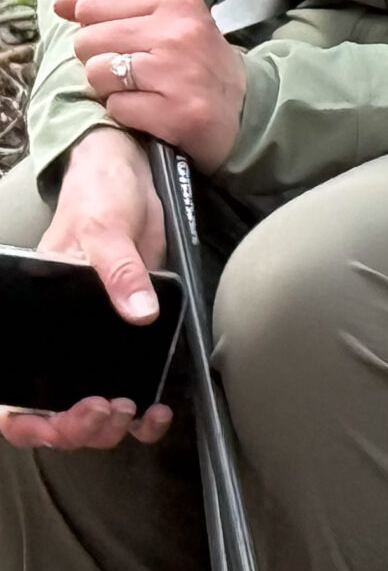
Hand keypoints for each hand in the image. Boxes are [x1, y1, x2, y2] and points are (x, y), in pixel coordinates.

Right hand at [0, 129, 171, 451]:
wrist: (132, 176)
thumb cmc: (100, 197)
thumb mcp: (104, 228)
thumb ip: (118, 270)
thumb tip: (139, 314)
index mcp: (34, 320)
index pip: (11, 394)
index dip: (26, 422)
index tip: (54, 422)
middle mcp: (59, 339)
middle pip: (51, 412)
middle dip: (75, 427)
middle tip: (106, 412)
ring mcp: (96, 341)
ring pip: (89, 410)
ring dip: (108, 426)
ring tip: (132, 414)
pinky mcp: (130, 336)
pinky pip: (129, 386)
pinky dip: (141, 412)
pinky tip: (156, 412)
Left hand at [61, 0, 248, 167]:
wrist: (243, 106)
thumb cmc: (196, 59)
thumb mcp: (170, 18)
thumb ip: (117, 6)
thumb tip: (61, 4)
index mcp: (178, 1)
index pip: (95, 4)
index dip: (93, 24)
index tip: (115, 37)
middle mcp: (179, 32)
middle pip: (88, 40)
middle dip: (100, 57)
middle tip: (133, 67)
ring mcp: (177, 72)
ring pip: (96, 73)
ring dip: (110, 86)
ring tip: (141, 87)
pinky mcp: (175, 112)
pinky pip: (114, 107)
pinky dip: (126, 111)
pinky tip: (151, 108)